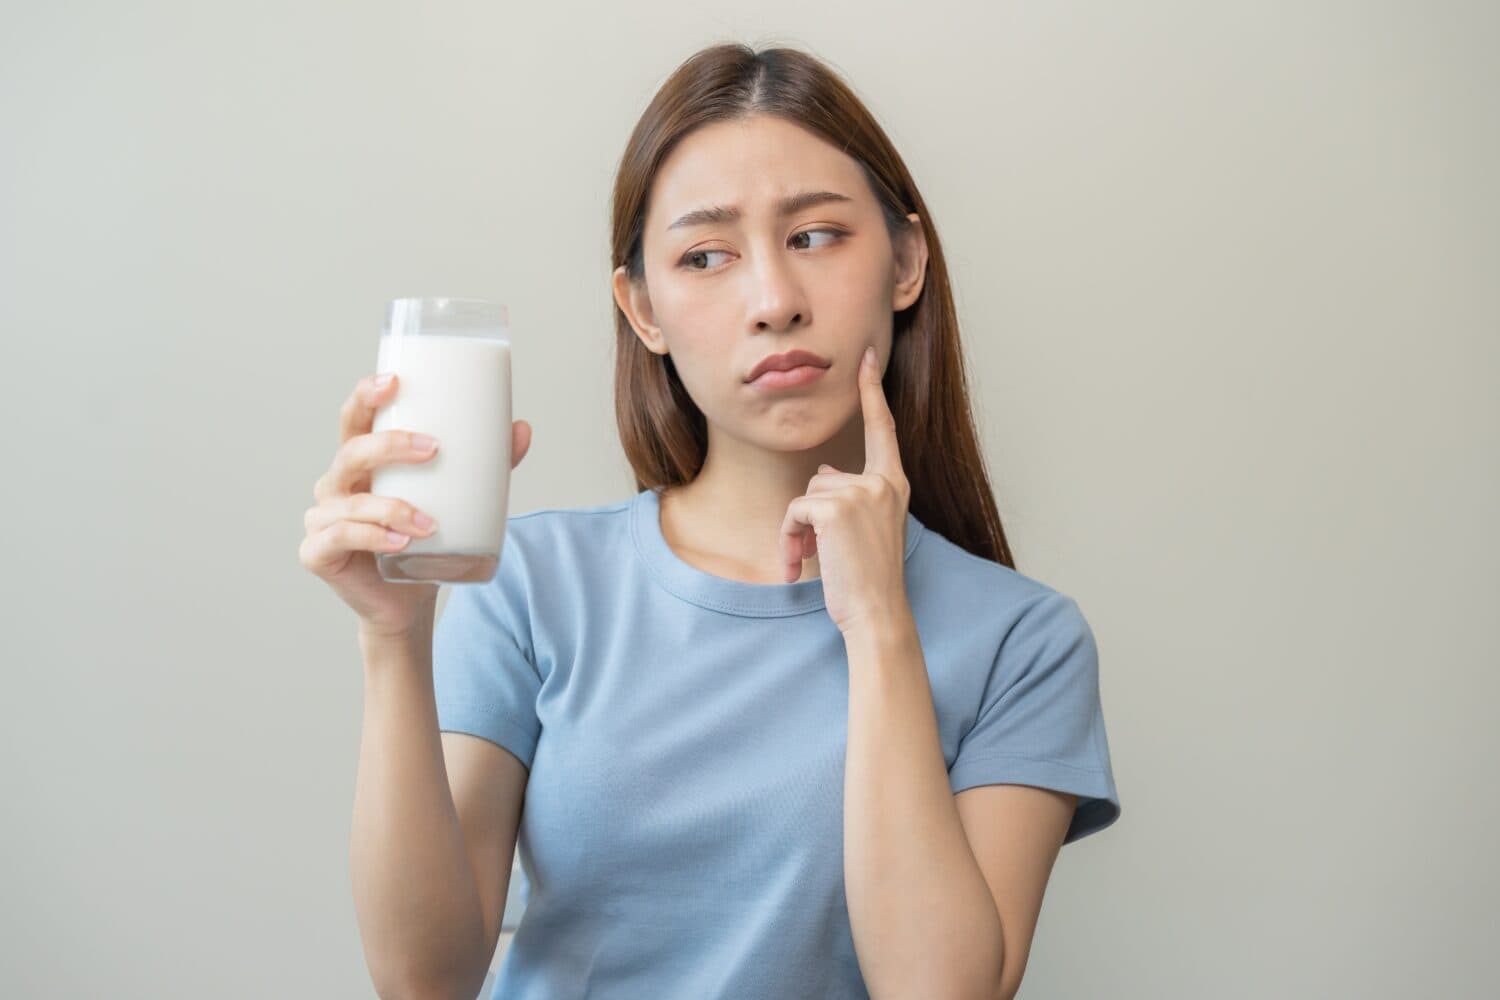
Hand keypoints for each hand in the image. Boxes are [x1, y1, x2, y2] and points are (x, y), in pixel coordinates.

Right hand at [298, 372, 532, 639]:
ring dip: (392, 507)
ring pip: (351, 502)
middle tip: (432, 448)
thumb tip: (523, 429)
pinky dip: (373, 538)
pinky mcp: (317, 553)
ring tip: (430, 523)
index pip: (354, 419)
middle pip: (351, 452)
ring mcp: (322, 519)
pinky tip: (400, 543)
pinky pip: (341, 538)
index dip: (366, 395)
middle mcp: (335, 484)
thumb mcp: (458, 497)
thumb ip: (487, 464)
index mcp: (361, 462)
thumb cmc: (426, 541)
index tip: (394, 381)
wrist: (409, 601)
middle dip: (389, 445)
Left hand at [780, 345, 910, 635]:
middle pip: (822, 477)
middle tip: (813, 554)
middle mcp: (882, 483)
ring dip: (797, 531)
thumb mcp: (864, 530)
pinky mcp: (835, 507)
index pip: (883, 429)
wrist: (877, 614)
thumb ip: (849, 495)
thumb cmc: (868, 580)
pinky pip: (794, 511)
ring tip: (810, 561)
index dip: (872, 392)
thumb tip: (825, 472)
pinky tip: (798, 565)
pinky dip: (788, 539)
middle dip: (809, 517)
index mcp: (894, 485)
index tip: (868, 356)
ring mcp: (861, 493)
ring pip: (806, 495)